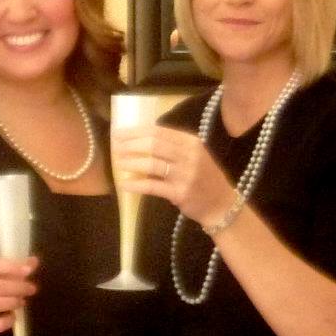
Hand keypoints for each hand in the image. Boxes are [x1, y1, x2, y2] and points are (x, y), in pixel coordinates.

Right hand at [0, 256, 37, 335]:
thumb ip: (9, 270)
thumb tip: (33, 261)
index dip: (11, 267)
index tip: (29, 269)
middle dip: (19, 286)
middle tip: (32, 288)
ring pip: (0, 303)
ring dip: (15, 301)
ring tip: (22, 301)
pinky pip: (0, 323)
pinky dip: (10, 319)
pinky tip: (12, 316)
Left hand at [112, 125, 237, 228]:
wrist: (221, 204)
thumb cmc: (204, 178)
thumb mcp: (194, 155)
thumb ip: (173, 145)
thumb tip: (140, 137)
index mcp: (191, 142)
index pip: (158, 131)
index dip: (135, 131)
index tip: (119, 132)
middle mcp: (189, 155)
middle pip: (154, 144)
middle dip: (130, 144)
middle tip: (114, 146)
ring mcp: (185, 175)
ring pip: (152, 164)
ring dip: (131, 162)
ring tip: (118, 162)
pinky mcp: (180, 193)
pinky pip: (153, 186)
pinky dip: (136, 184)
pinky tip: (124, 184)